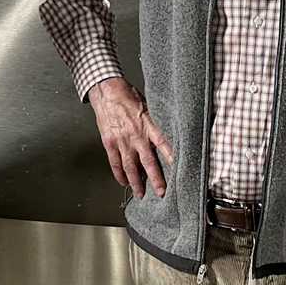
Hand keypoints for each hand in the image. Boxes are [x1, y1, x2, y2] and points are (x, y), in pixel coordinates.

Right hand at [87, 77, 173, 197]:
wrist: (106, 90)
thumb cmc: (128, 96)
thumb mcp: (148, 105)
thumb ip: (156, 122)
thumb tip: (169, 133)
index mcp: (147, 124)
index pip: (163, 143)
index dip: (171, 157)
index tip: (180, 169)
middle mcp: (135, 135)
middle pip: (147, 161)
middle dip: (155, 178)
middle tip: (162, 192)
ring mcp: (121, 140)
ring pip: (130, 166)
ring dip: (136, 182)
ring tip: (141, 193)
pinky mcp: (109, 142)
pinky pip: (115, 162)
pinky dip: (119, 174)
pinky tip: (123, 182)